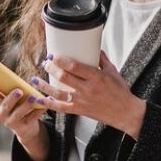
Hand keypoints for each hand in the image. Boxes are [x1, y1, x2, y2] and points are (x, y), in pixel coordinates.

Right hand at [0, 73, 48, 160]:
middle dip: (12, 98)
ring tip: (34, 97)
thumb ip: (6, 88)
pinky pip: (32, 118)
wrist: (23, 128)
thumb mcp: (8, 98)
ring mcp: (11, 122)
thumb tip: (5, 72)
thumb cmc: (15, 106)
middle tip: (19, 91)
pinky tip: (45, 105)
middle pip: (5, 105)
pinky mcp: (23, 127)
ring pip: (19, 113)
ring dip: (26, 105)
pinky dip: (39, 111)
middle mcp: (0, 114)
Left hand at [31, 53, 147, 139]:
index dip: (61, 60)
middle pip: (64, 78)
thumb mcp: (113, 72)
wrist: (125, 112)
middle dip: (51, 69)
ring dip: (44, 86)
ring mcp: (82, 101)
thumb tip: (95, 48)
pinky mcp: (79, 110)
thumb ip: (102, 60)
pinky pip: (60, 108)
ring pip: (58, 93)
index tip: (53, 55)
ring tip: (34, 79)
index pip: (75, 66)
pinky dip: (48, 104)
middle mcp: (88, 89)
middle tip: (45, 63)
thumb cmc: (120, 91)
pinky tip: (39, 99)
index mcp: (97, 77)